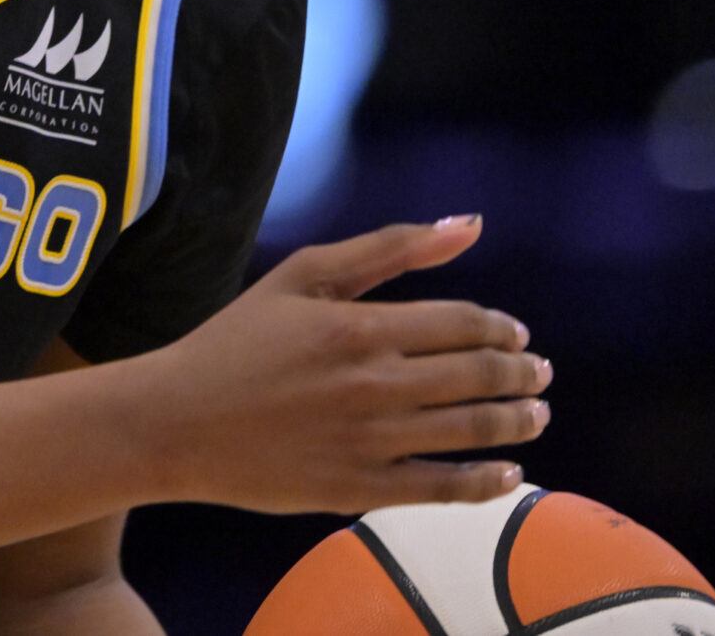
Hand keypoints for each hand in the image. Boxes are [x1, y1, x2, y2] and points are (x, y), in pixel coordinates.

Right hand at [141, 216, 551, 512]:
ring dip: (517, 422)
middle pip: (478, 376)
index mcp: (361, 327)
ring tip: (535, 414)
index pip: (464, 324)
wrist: (175, 422)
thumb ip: (389, 248)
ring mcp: (368, 442)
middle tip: (540, 374)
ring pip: (471, 432)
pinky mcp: (357, 490)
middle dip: (522, 373)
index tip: (516, 335)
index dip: (502, 329)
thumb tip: (469, 223)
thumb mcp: (304, 276)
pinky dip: (487, 483)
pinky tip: (510, 475)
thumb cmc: (236, 342)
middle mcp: (373, 385)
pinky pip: (442, 489)